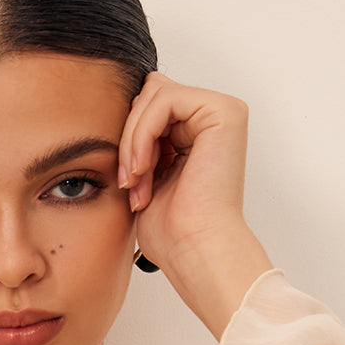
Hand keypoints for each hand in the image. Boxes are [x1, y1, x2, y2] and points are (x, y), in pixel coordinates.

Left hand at [118, 75, 273, 338]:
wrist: (194, 250)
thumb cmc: (173, 229)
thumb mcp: (145, 176)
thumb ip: (141, 141)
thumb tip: (121, 112)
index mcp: (199, 131)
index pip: (149, 107)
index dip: (129, 140)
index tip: (126, 183)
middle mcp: (213, 118)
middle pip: (150, 94)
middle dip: (130, 138)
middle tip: (129, 183)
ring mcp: (222, 111)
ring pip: (153, 94)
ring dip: (133, 141)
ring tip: (136, 181)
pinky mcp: (223, 111)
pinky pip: (162, 100)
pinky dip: (142, 135)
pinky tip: (144, 169)